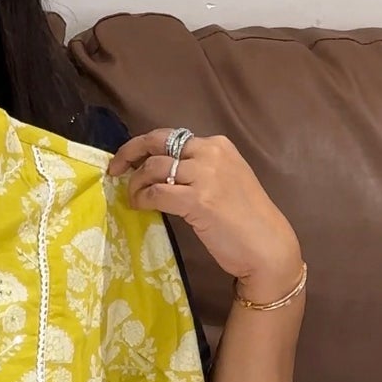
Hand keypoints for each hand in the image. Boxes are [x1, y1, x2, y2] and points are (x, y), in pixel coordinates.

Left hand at [108, 128, 302, 300]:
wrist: (267, 245)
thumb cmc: (246, 219)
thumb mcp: (225, 181)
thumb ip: (199, 171)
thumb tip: (162, 174)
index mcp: (218, 145)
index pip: (171, 136)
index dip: (144, 146)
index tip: (129, 160)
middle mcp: (210, 153)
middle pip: (157, 142)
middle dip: (129, 152)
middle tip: (115, 169)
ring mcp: (205, 175)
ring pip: (153, 168)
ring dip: (135, 184)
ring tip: (133, 198)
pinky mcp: (197, 200)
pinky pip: (156, 192)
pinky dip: (142, 199)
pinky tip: (140, 207)